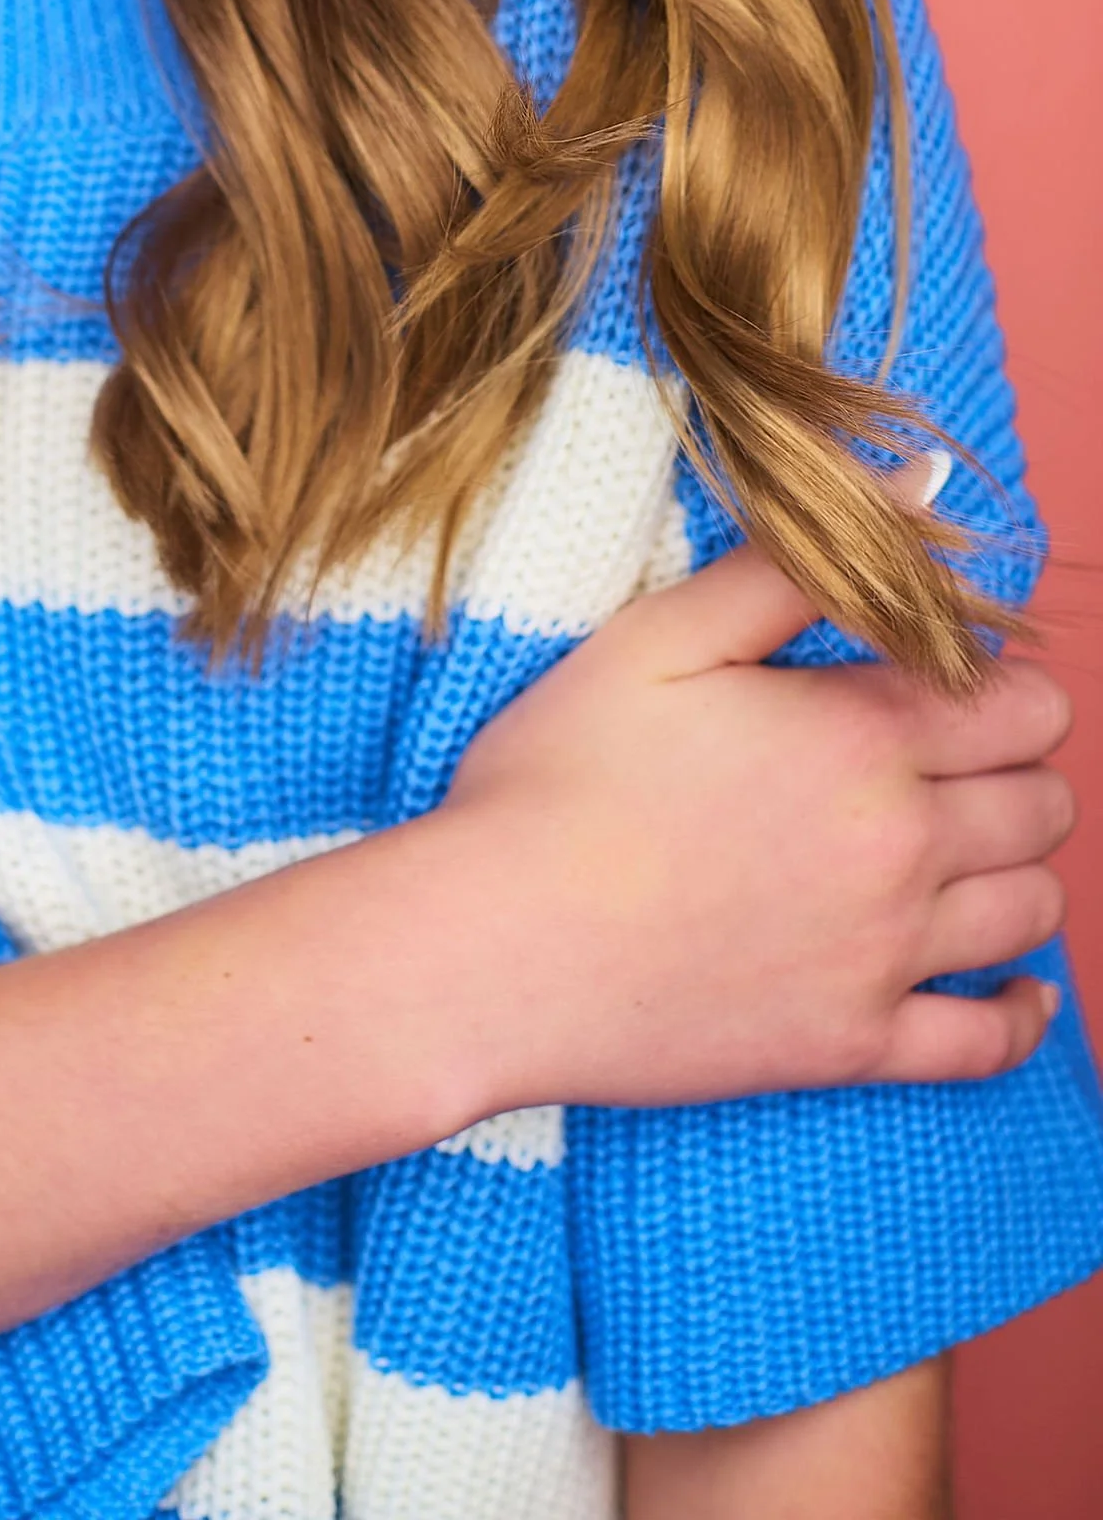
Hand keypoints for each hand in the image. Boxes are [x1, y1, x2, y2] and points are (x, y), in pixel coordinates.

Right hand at [432, 542, 1071, 1115]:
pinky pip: (989, 1044)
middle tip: (953, 755)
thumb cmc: (561, 779)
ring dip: (1021, 867)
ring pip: (1032, 910)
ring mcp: (885, 957)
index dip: (1003, 680)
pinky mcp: (852, 1045)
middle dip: (1018, 766)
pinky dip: (1019, 1012)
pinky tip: (1013, 988)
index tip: (952, 678)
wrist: (497, 945)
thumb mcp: (661, 635)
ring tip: (967, 846)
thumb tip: (911, 492)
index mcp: (862, 739)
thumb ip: (792, 566)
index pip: (1019, 703)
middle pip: (1041, 802)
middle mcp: (900, 848)